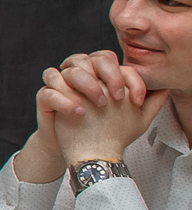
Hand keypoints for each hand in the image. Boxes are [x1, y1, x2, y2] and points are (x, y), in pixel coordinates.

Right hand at [45, 51, 167, 164]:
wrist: (81, 151)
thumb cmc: (105, 130)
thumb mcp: (135, 118)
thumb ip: (149, 102)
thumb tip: (164, 87)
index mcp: (97, 74)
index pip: (108, 60)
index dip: (122, 75)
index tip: (135, 99)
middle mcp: (77, 75)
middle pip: (86, 58)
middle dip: (104, 76)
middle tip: (116, 98)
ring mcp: (59, 85)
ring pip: (64, 70)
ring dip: (84, 86)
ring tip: (98, 106)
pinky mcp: (45, 99)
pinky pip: (48, 92)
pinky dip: (64, 101)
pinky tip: (78, 113)